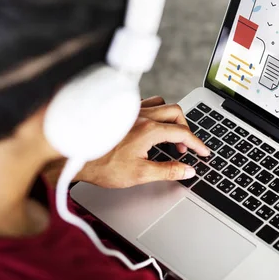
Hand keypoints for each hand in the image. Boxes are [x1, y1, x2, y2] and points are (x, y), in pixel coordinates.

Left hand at [44, 96, 209, 188]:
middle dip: (186, 129)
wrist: (74, 157)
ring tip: (169, 137)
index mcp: (149, 130)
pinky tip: (150, 127)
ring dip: (171, 119)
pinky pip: (146, 104)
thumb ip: (168, 171)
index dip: (197, 144)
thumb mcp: (140, 174)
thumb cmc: (102, 165)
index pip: (183, 133)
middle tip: (185, 148)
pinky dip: (155, 114)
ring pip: (161, 105)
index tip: (203, 153)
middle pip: (176, 113)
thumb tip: (187, 171)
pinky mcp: (121, 113)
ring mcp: (131, 112)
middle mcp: (142, 116)